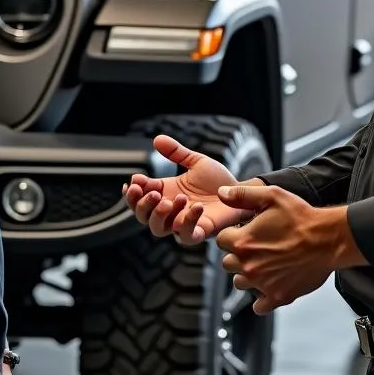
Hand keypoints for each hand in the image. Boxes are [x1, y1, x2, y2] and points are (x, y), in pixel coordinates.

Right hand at [123, 134, 263, 244]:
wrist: (241, 191)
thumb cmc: (218, 180)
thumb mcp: (196, 162)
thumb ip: (176, 152)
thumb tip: (157, 139)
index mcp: (166, 193)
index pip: (140, 197)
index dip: (132, 192)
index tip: (135, 180)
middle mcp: (171, 210)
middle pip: (143, 216)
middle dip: (141, 204)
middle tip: (150, 191)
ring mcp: (183, 222)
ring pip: (158, 229)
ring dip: (159, 214)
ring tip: (171, 199)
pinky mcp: (200, 232)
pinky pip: (186, 235)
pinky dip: (187, 222)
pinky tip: (195, 206)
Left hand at [216, 184, 359, 314]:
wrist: (328, 240)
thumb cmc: (301, 217)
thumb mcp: (272, 196)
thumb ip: (242, 195)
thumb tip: (221, 193)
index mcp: (243, 242)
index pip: (221, 241)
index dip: (232, 235)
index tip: (244, 233)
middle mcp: (249, 265)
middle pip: (227, 263)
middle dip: (237, 255)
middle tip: (256, 248)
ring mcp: (263, 283)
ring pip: (240, 283)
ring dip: (247, 274)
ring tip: (264, 264)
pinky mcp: (278, 296)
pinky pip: (258, 306)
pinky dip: (261, 299)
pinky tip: (270, 284)